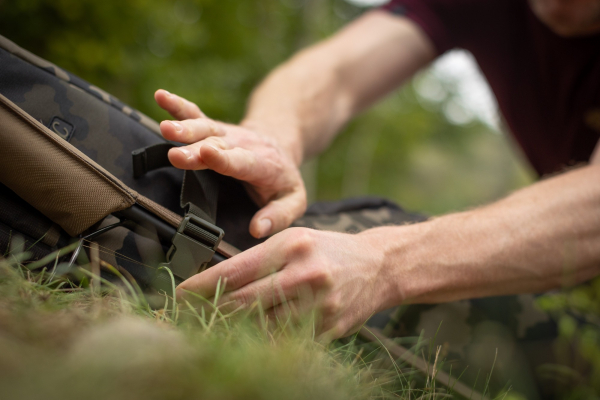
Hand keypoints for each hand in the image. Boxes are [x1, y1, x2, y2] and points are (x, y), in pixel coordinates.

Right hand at [155, 89, 306, 237]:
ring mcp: (225, 136)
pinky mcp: (211, 130)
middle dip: (196, 149)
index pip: (241, 162)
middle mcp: (240, 145)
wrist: (279, 144)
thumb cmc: (283, 178)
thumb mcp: (293, 200)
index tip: (208, 154)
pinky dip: (178, 105)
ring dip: (184, 128)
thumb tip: (257, 230)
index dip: (224, 159)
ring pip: (203, 128)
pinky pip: (194, 115)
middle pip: (216, 145)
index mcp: (261, 164)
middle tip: (177, 155)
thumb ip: (279, 215)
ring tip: (165, 127)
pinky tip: (161, 95)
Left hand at [176, 228, 395, 338]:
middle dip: (210, 311)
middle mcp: (305, 275)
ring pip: (261, 328)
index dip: (202, 286)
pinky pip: (286, 342)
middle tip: (188, 315)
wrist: (378, 267)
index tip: (179, 294)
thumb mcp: (294, 240)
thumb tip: (216, 282)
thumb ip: (259, 259)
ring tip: (214, 328)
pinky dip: (264, 342)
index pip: (236, 270)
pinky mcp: (328, 329)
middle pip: (243, 303)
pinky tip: (249, 339)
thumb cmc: (328, 249)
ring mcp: (318, 305)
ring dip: (234, 330)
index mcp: (292, 246)